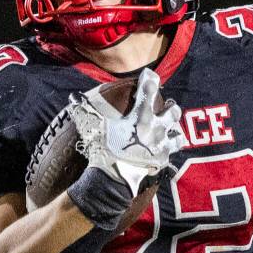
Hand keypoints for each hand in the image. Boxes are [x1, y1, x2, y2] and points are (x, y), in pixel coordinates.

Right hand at [69, 67, 182, 194]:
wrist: (114, 178)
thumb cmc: (103, 149)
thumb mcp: (92, 127)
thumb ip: (84, 110)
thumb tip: (73, 97)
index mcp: (141, 115)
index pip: (149, 89)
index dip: (150, 78)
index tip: (150, 74)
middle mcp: (156, 128)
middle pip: (173, 111)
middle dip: (171, 107)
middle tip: (167, 105)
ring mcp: (161, 146)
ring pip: (178, 136)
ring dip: (175, 131)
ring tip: (171, 131)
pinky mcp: (161, 163)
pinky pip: (170, 156)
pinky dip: (168, 153)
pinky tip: (164, 154)